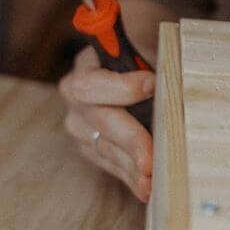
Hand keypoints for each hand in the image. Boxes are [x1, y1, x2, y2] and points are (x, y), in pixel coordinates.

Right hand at [58, 45, 153, 201]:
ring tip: (152, 182)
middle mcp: (76, 98)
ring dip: (130, 166)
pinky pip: (110, 163)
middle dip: (129, 141)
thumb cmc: (148, 53)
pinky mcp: (91, 147)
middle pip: (99, 121)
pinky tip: (146, 187)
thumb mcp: (147, 41)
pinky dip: (130, 175)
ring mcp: (81, 126)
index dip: (121, 88)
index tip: (152, 85)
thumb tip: (153, 62)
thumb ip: (147, 44)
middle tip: (149, 160)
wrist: (144, 71)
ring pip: (104, 148)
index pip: (91, 84)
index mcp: (85, 67)